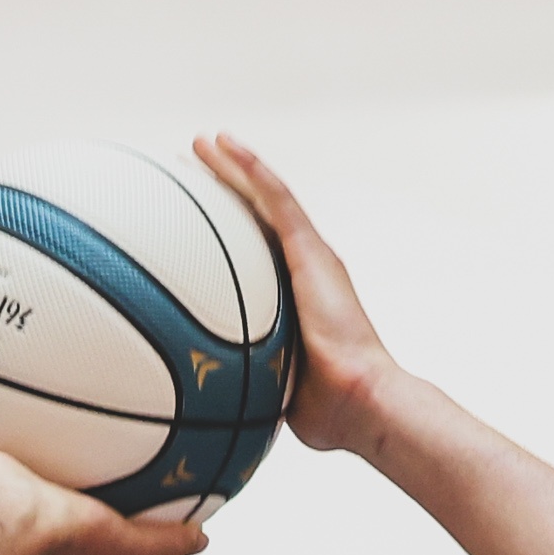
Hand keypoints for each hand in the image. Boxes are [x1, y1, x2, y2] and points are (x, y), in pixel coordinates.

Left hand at [190, 135, 400, 459]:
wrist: (362, 401)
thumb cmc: (326, 411)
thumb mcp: (274, 388)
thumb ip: (249, 380)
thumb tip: (213, 403)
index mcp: (297, 300)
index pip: (259, 256)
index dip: (230, 233)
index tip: (195, 221)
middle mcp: (307, 270)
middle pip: (260, 218)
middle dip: (227, 190)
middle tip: (191, 168)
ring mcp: (311, 257)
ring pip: (266, 197)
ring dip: (232, 167)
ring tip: (200, 144)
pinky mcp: (312, 251)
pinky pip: (276, 198)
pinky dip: (249, 168)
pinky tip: (220, 144)